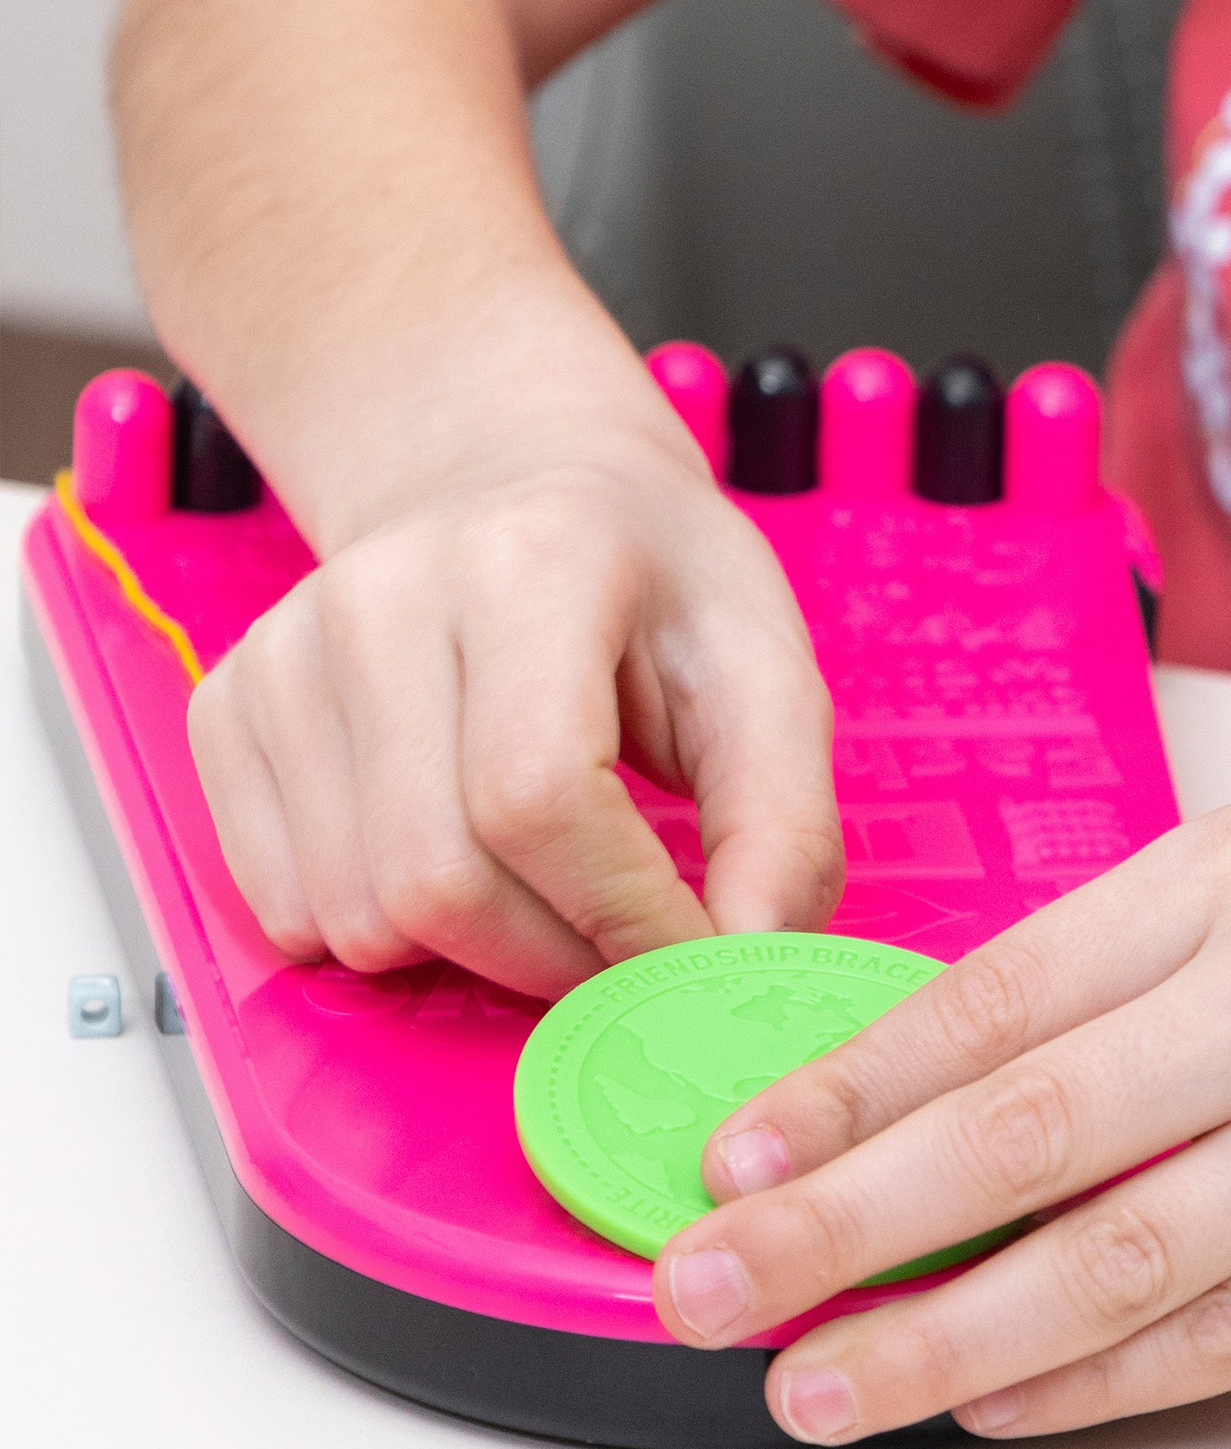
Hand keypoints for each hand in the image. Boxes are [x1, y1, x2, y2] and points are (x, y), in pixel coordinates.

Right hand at [189, 421, 842, 997]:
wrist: (513, 485)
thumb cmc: (645, 580)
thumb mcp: (762, 666)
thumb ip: (784, 820)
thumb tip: (758, 963)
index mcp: (529, 562)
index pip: (539, 799)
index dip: (623, 918)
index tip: (690, 961)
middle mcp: (381, 595)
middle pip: (438, 878)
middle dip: (551, 956)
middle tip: (622, 944)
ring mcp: (286, 653)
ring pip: (357, 914)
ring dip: (470, 953)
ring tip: (546, 884)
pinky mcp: (229, 709)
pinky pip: (284, 909)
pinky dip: (381, 933)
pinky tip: (452, 856)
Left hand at [650, 775, 1230, 1443]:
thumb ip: (1156, 954)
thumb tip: (968, 1070)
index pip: (1004, 990)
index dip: (851, 1086)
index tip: (733, 1153)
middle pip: (1024, 1128)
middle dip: (841, 1224)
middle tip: (705, 1288)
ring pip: (1112, 1258)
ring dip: (942, 1334)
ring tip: (821, 1385)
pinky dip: (1101, 1378)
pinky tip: (1005, 1397)